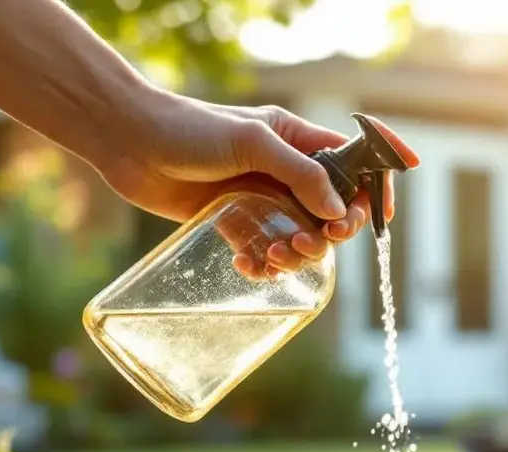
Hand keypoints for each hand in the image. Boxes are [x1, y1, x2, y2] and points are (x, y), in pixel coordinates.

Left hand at [99, 92, 416, 278]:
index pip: (353, 165)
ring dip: (295, 254)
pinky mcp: (234, 221)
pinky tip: (246, 265)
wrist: (129, 142)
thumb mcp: (253, 144)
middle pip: (333, 211)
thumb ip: (300, 173)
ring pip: (300, 237)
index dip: (373, 189)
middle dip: (329, 233)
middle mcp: (285, 171)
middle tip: (309, 241)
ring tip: (270, 257)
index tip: (378, 218)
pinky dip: (262, 265)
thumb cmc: (189, 129)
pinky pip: (264, 252)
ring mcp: (260, 198)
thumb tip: (339, 211)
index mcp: (298, 141)